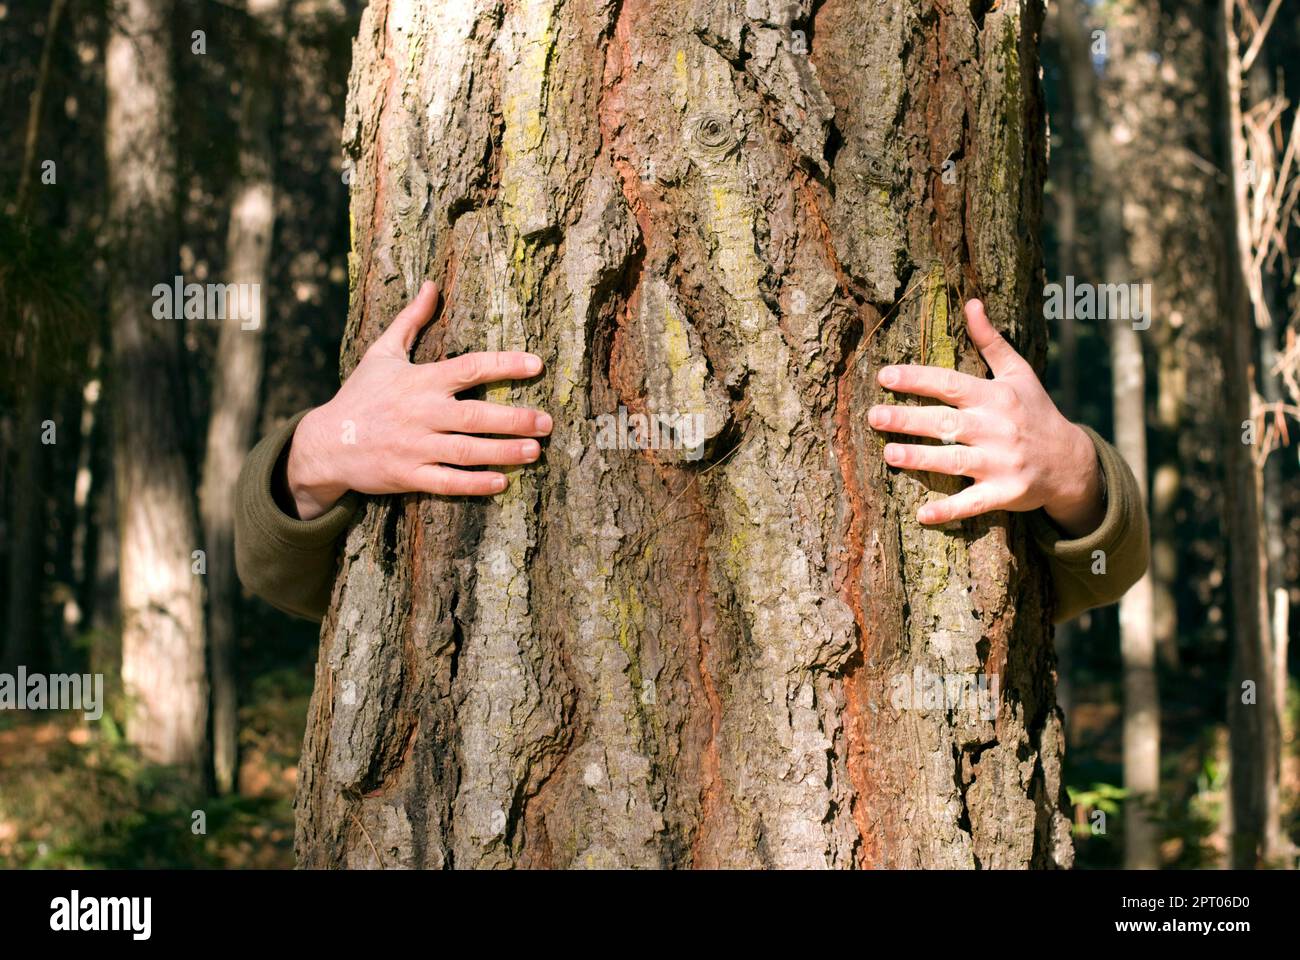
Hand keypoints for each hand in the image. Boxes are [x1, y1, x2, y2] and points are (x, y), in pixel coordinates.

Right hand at [284, 281, 552, 519]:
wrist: (324, 444)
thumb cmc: (360, 395)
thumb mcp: (382, 353)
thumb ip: (410, 321)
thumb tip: (431, 285)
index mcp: (420, 381)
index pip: (469, 367)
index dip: (504, 365)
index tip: (536, 364)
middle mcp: (420, 413)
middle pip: (475, 416)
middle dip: (514, 419)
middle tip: (548, 422)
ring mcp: (414, 447)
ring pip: (467, 451)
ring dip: (504, 452)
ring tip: (536, 451)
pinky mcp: (408, 476)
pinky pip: (447, 482)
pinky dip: (475, 484)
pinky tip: (502, 483)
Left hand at [867, 298, 1104, 535]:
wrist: (1071, 462)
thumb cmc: (1035, 412)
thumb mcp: (1019, 374)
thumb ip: (991, 341)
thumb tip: (970, 302)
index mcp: (996, 397)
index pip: (950, 384)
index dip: (917, 379)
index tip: (884, 376)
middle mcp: (997, 428)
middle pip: (946, 422)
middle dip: (908, 419)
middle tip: (873, 416)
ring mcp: (1002, 463)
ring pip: (955, 461)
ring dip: (920, 459)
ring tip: (889, 454)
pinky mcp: (1005, 494)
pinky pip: (973, 503)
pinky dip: (948, 510)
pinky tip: (921, 515)